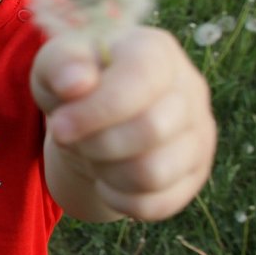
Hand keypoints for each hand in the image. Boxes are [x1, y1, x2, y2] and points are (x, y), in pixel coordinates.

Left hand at [31, 26, 216, 221]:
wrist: (94, 121)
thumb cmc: (75, 85)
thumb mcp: (55, 65)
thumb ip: (60, 65)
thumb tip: (75, 83)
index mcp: (156, 50)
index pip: (141, 79)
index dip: (97, 110)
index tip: (58, 126)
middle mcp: (190, 89)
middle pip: (151, 130)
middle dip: (95, 143)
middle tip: (72, 138)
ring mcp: (199, 134)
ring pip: (155, 173)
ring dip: (107, 172)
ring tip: (93, 155)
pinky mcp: (195, 174)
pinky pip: (157, 204)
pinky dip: (119, 198)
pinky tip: (107, 179)